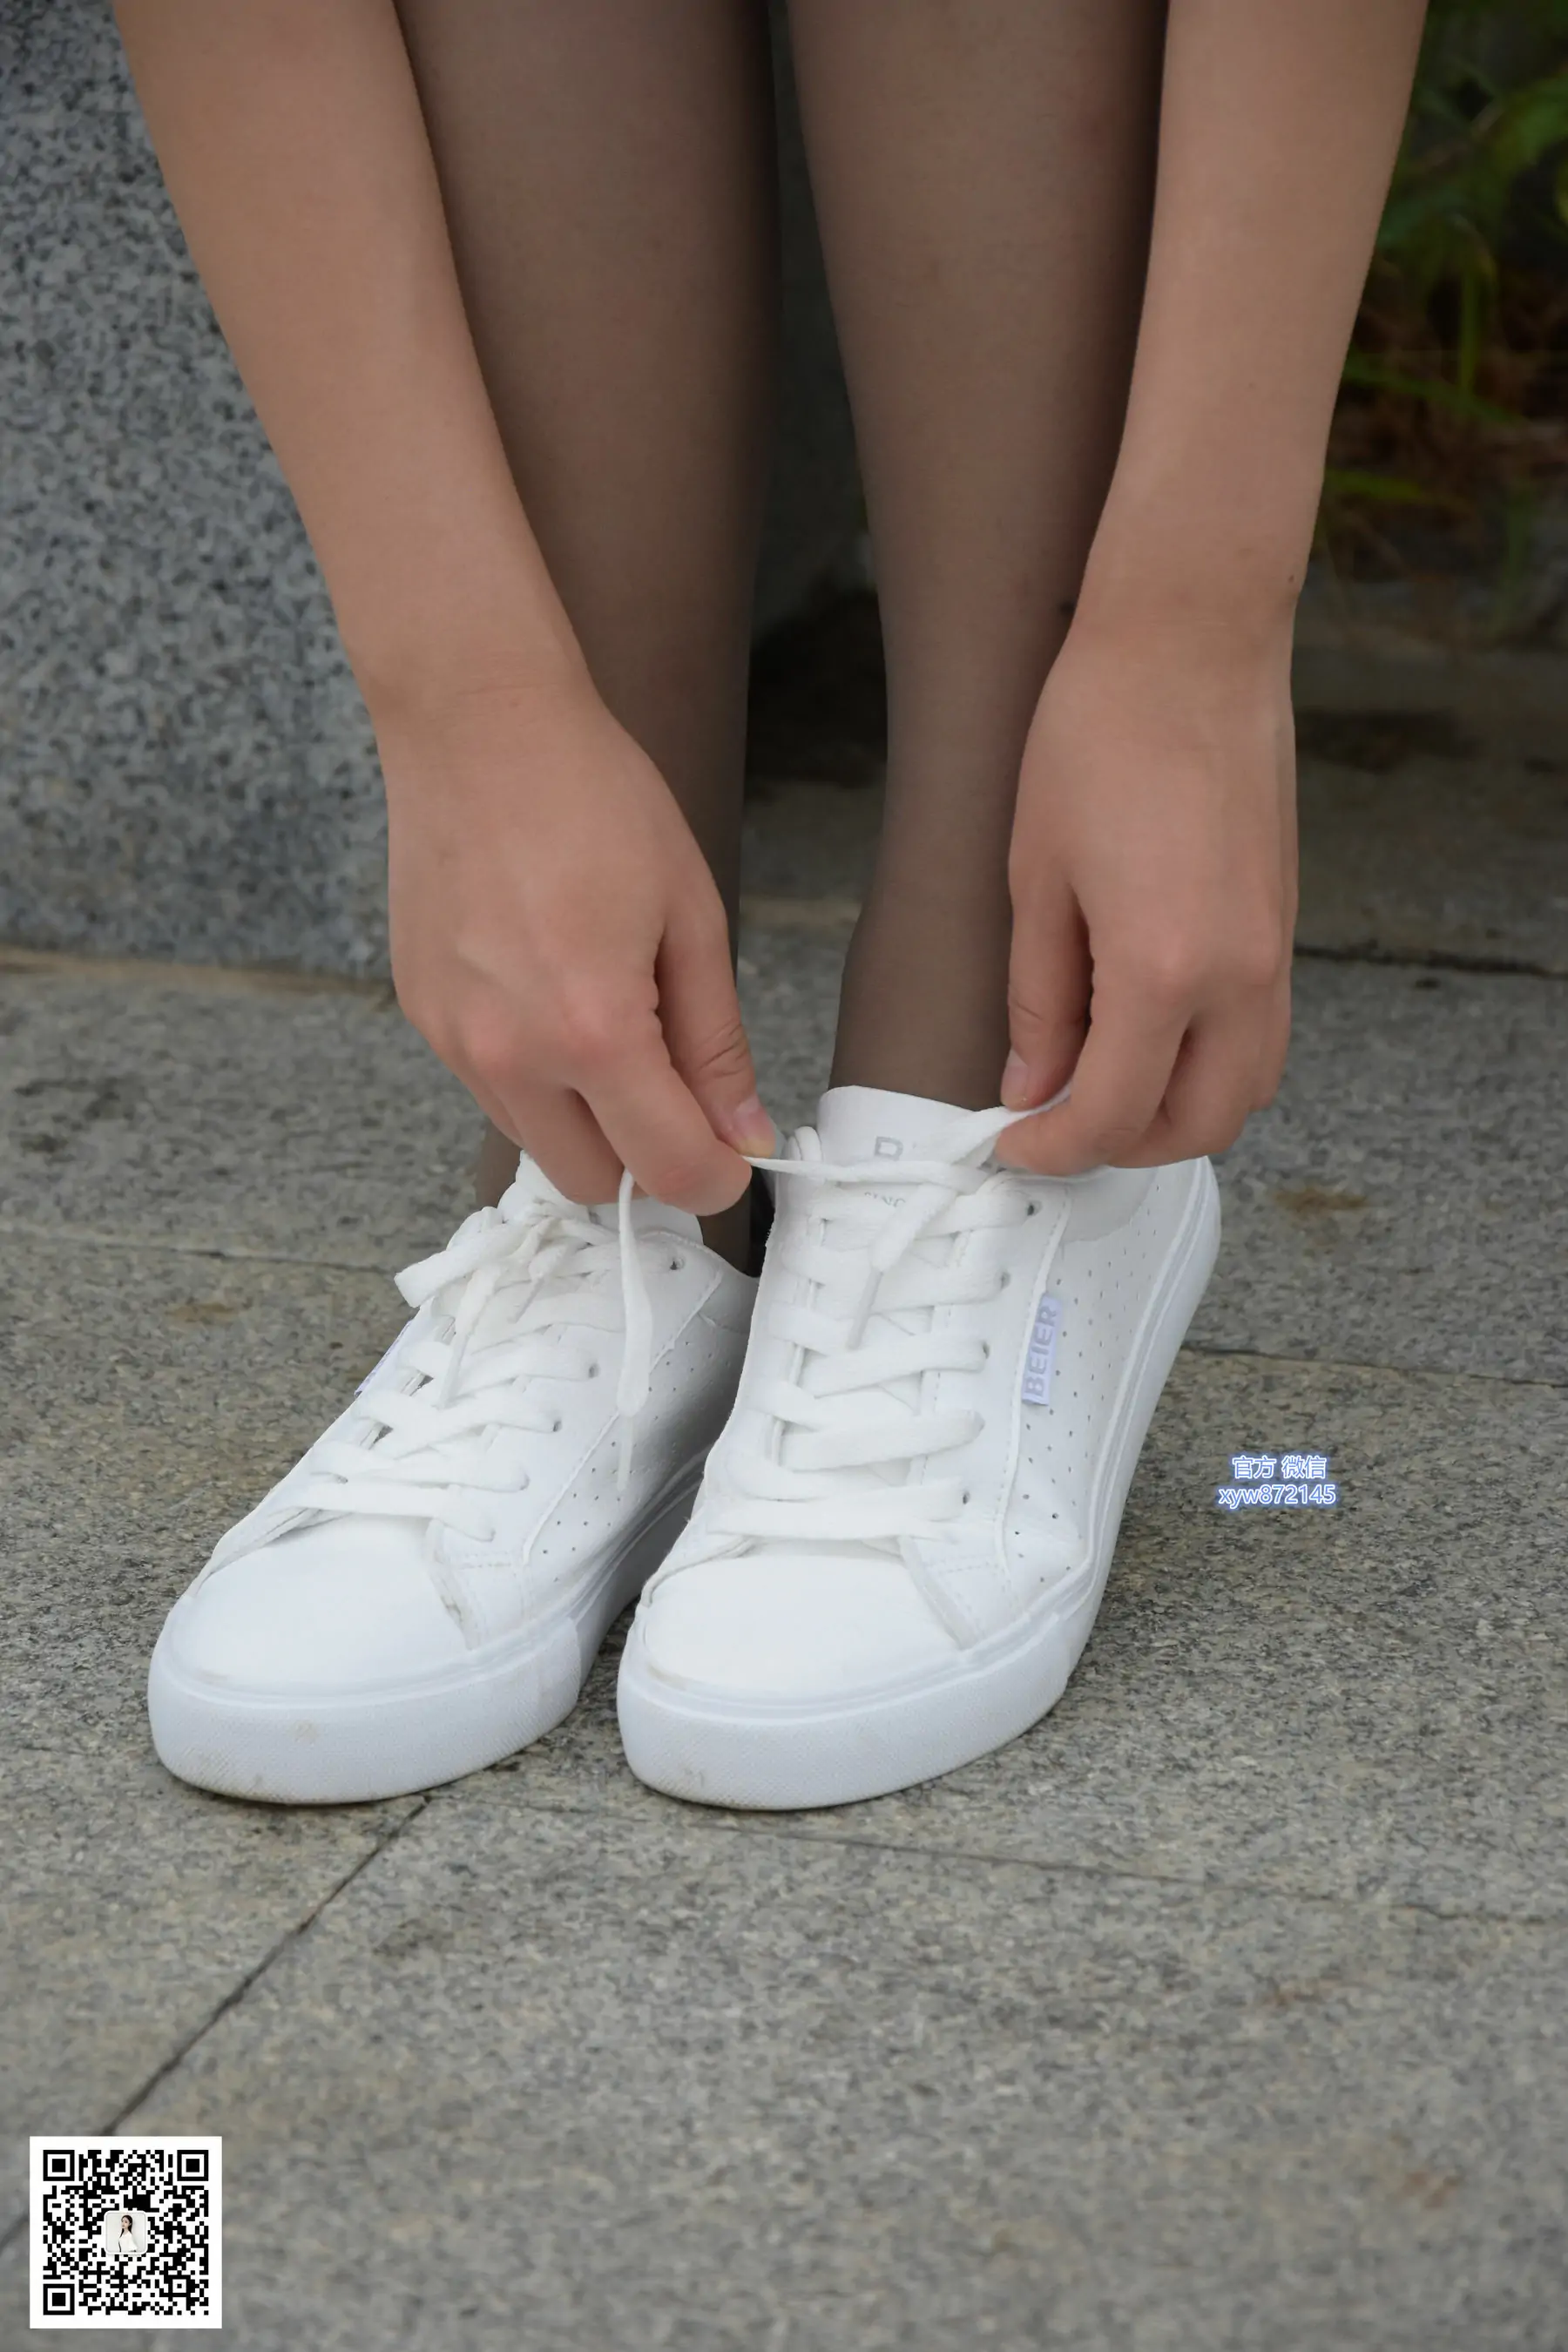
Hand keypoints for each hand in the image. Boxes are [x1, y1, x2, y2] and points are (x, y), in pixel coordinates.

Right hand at [376, 673, 772, 1211]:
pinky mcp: (422, 1016)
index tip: (735, 1153)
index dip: (716, 1175)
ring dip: (585, 1120)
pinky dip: (535, 1077)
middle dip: (645, 1158)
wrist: (477, 726)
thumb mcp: (690, 918)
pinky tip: (553, 996)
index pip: (666, 1169)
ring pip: (535, 1142)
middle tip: (679, 1092)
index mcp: (593, 1032)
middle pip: (592, 1181)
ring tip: (611, 1023)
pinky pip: (490, 1089)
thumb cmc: (593, 799)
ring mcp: (454, 1041)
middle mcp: (510, 1054)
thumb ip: (716, 1042)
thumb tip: (743, 1129)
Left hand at [998, 612, 1295, 1173]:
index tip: (1011, 1142)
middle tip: (1054, 1122)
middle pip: (1201, 1125)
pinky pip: (1261, 1035)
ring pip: (1247, 1089)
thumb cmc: (1098, 736)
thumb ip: (1038, 999)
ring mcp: (1274, 953)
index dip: (1054, 1147)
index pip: (1113, 1114)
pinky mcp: (1284, 926)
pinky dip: (1209, 1062)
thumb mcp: (1036, 880)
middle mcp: (1237, 976)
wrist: (1188, 643)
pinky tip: (1145, 1032)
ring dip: (1177, 1112)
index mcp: (1163, 969)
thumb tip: (1032, 1083)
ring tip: (1100, 1083)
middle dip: (1122, 1145)